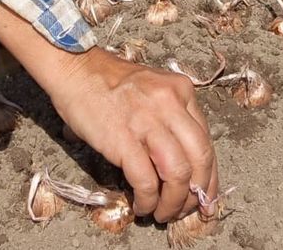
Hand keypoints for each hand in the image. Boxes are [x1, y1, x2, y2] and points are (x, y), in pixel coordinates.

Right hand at [50, 47, 219, 222]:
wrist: (74, 68)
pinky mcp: (123, 138)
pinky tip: (142, 206)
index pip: (206, 140)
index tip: (205, 196)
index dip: (208, 175)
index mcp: (181, 90)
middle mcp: (171, 103)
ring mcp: (147, 120)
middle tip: (187, 210)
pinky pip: (146, 180)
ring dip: (174, 202)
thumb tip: (180, 164)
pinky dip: (148, 200)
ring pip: (178, 173)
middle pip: (200, 158)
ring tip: (163, 213)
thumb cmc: (108, 80)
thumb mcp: (152, 88)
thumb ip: (171, 117)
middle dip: (197, 192)